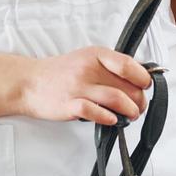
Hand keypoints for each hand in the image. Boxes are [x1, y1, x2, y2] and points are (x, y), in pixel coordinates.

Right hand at [18, 46, 152, 125]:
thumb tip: (138, 76)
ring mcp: (78, 87)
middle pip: (126, 86)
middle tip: (140, 107)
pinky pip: (95, 112)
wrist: (29, 82)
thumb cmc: (61, 72)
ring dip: (130, 111)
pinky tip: (112, 120)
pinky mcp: (69, 105)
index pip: (128, 65)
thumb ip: (109, 66)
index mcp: (96, 54)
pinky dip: (109, 118)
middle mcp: (88, 69)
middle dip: (139, 100)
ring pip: (116, 99)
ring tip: (132, 115)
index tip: (146, 86)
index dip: (143, 78)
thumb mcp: (86, 59)